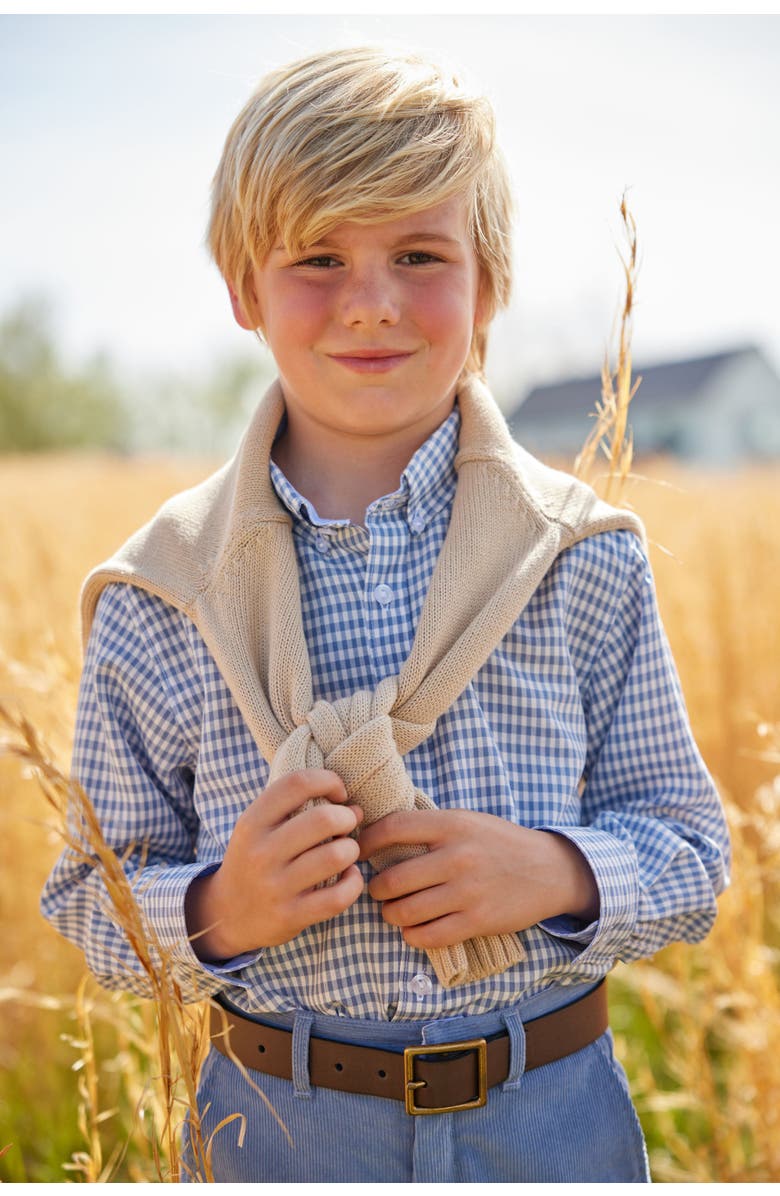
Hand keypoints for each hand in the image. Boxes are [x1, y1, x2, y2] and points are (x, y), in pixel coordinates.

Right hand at [185, 769, 363, 959]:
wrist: (227, 914)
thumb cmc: (254, 860)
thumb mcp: (258, 827)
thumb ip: (296, 809)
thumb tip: (355, 808)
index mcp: (253, 823)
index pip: (297, 783)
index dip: (328, 780)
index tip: (338, 793)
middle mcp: (261, 853)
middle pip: (323, 819)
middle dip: (346, 818)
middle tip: (346, 825)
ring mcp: (276, 887)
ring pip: (335, 856)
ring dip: (352, 850)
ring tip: (347, 851)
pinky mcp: (291, 915)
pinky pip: (339, 896)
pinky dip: (353, 882)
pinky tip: (348, 877)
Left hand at [358, 809, 598, 949]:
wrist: (549, 870)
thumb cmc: (500, 842)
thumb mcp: (467, 820)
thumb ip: (429, 827)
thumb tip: (378, 834)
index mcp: (452, 825)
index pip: (392, 829)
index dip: (367, 842)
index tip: (359, 851)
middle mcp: (457, 857)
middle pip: (392, 878)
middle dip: (375, 888)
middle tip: (377, 889)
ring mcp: (467, 892)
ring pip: (405, 911)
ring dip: (390, 914)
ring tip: (392, 910)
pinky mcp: (477, 921)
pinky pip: (429, 936)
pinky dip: (412, 935)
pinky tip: (413, 929)